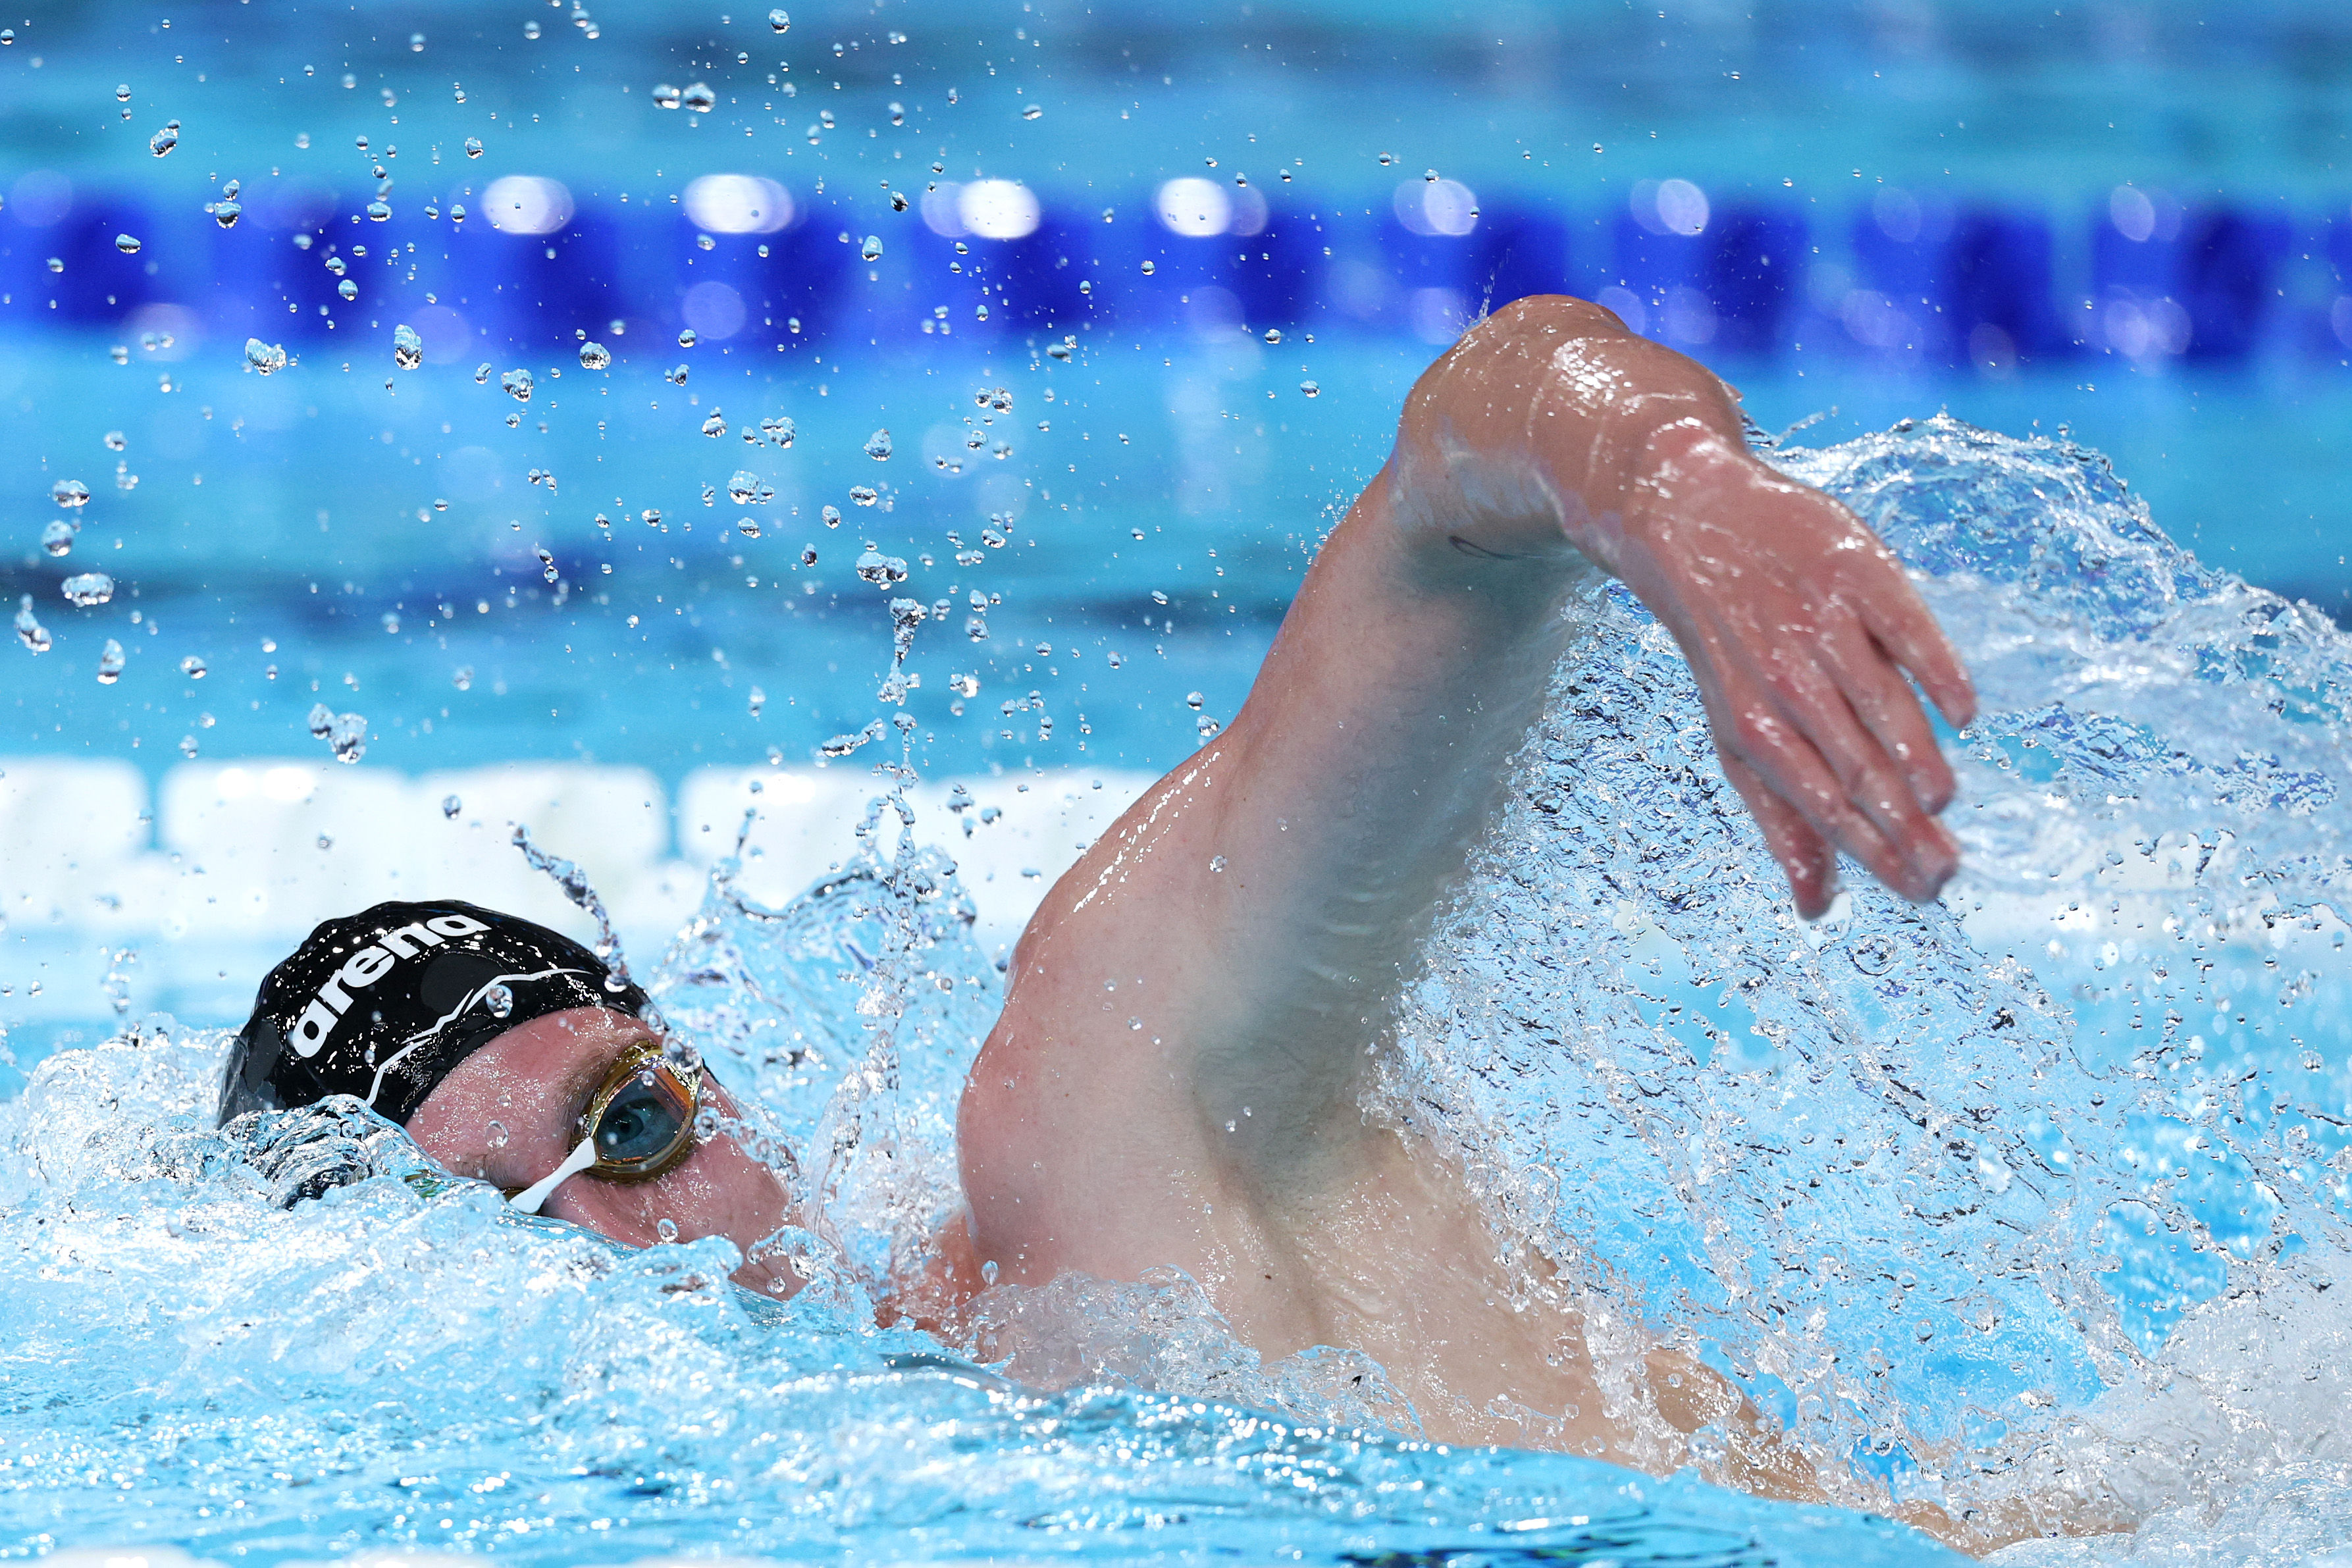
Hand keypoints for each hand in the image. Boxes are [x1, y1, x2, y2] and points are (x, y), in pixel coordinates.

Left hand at [1611, 426, 1976, 918]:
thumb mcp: (1735, 731)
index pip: (1822, 805)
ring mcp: (1818, 622)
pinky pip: (1902, 624)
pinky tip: (1963, 712)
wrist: (1685, 517)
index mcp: (1754, 726)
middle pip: (1852, 764)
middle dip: (1900, 825)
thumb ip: (1780, 818)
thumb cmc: (1727, 645)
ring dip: (1912, 755)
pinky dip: (1933, 668)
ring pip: (1874, 700)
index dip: (1872, 852)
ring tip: (1943, 803)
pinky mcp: (1851, 568)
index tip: (1921, 892)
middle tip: (1948, 871)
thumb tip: (1815, 908)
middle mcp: (1783, 678)